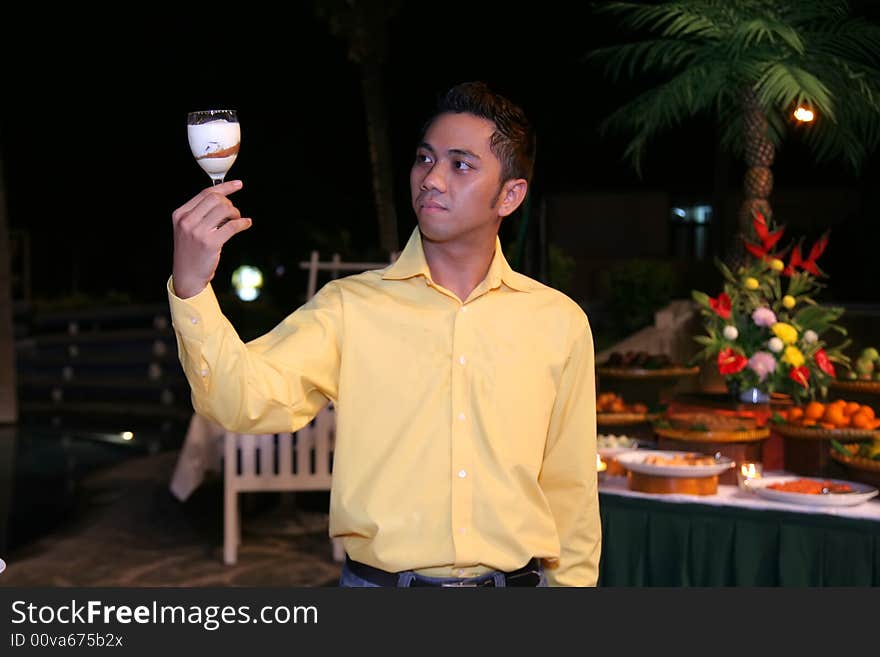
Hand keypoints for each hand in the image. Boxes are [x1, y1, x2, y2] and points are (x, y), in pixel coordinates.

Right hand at [171, 180, 251, 297]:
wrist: (187, 275)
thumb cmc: (191, 251)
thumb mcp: (188, 229)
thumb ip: (200, 213)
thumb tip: (224, 199)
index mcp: (180, 214)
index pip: (205, 193)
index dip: (225, 187)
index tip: (238, 184)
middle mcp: (187, 221)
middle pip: (216, 199)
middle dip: (230, 203)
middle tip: (234, 213)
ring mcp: (198, 232)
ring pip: (224, 210)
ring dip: (236, 213)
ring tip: (237, 220)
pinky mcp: (210, 243)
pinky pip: (232, 226)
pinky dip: (242, 223)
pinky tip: (246, 224)